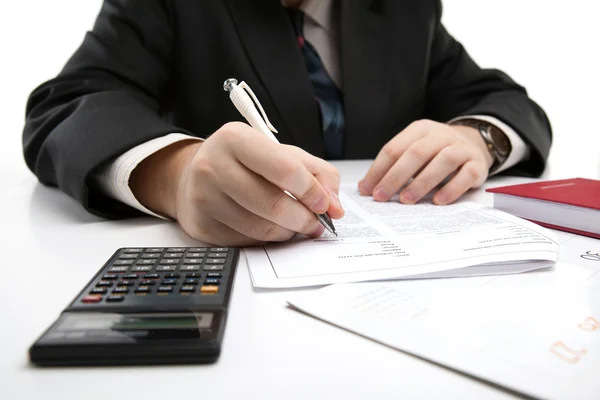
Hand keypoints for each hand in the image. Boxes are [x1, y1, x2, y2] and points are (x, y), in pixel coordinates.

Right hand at [130, 122, 343, 245]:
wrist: (195, 176)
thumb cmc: (244, 162)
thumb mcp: (280, 153)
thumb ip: (316, 172)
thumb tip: (334, 205)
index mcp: (235, 139)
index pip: (284, 169)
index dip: (312, 191)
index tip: (326, 204)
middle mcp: (213, 166)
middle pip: (273, 204)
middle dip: (305, 219)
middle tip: (317, 224)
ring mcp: (204, 197)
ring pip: (261, 228)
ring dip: (289, 233)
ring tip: (297, 226)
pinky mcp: (202, 226)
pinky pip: (247, 242)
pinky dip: (268, 240)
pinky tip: (273, 229)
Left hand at [358, 119, 493, 204]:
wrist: (473, 145)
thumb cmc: (436, 152)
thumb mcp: (413, 152)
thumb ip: (392, 166)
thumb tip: (365, 186)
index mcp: (419, 130)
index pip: (394, 148)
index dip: (378, 170)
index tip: (367, 189)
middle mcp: (440, 135)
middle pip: (415, 153)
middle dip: (395, 177)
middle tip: (381, 196)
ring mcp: (461, 148)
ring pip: (442, 161)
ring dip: (422, 183)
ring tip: (406, 200)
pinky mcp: (477, 164)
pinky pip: (466, 175)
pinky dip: (451, 189)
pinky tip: (437, 201)